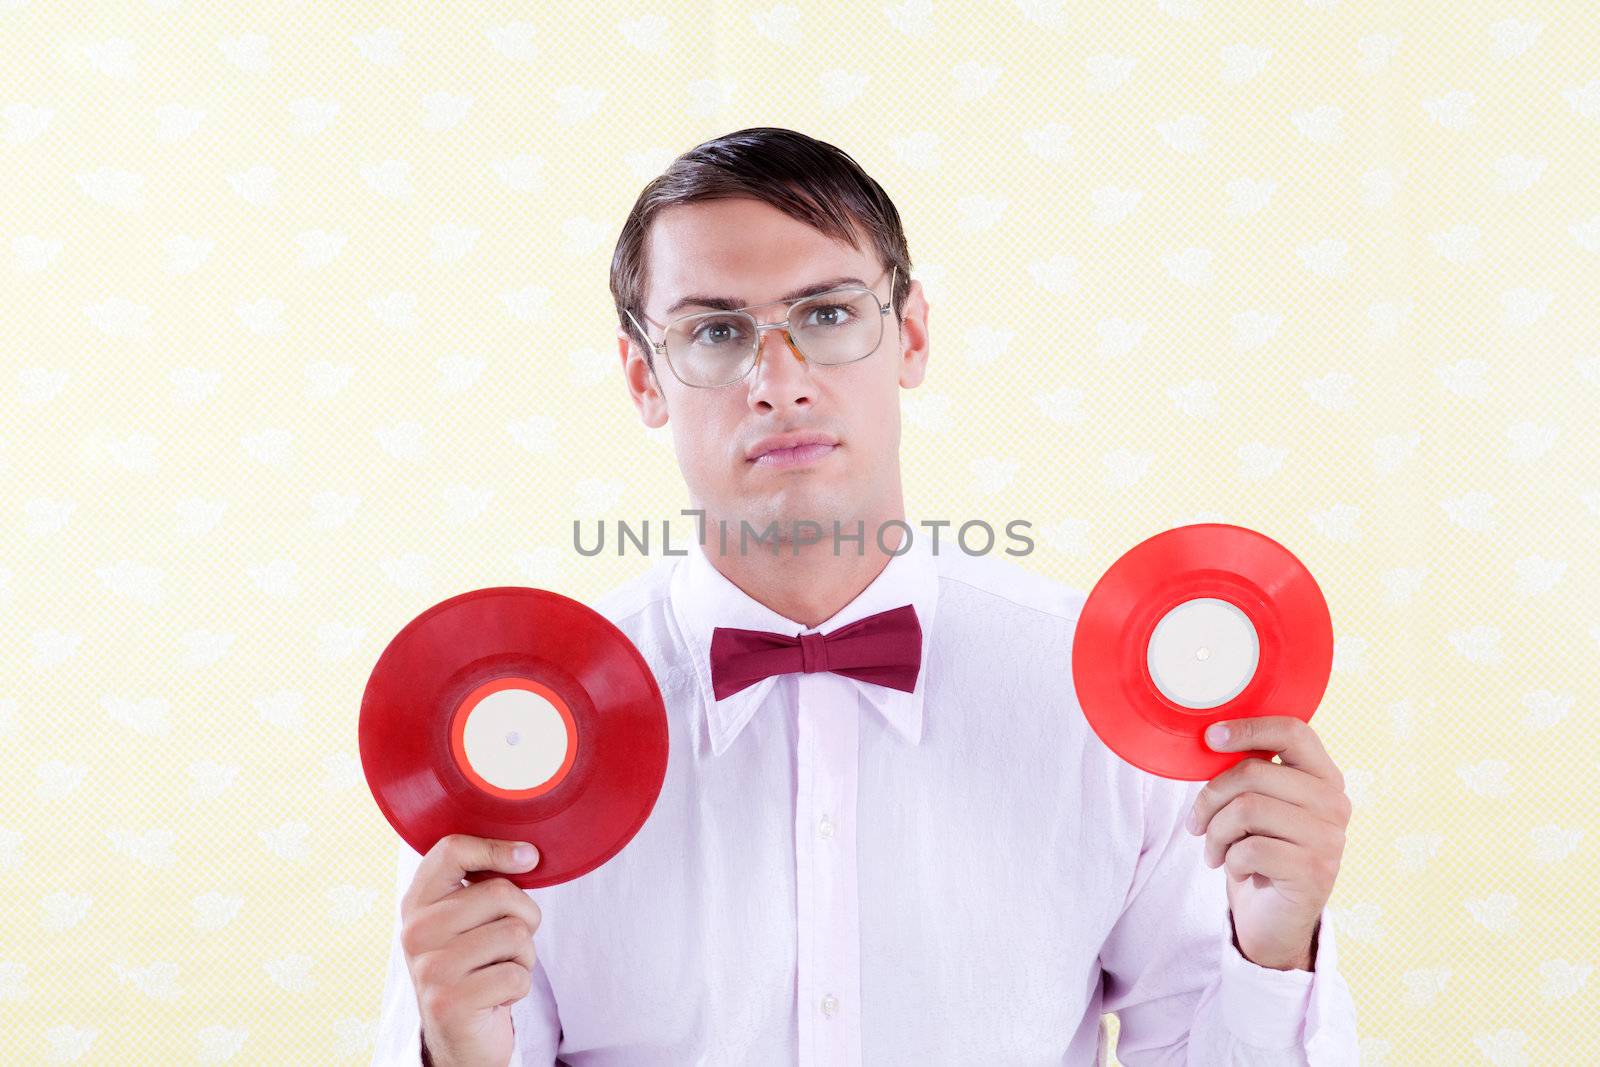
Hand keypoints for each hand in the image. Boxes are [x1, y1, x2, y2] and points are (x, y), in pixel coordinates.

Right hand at [401, 834, 543, 1066]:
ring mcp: (429, 968)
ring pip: (516, 934)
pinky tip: (496, 996)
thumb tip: (527, 855)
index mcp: (418, 902)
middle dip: (525, 917)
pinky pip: (517, 976)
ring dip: (524, 956)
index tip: (528, 858)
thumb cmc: (475, 966)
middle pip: (500, 892)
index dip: (497, 848)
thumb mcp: (469, 919)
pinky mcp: (449, 1003)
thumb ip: (485, 883)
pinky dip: (520, 986)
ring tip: (499, 970)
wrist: (460, 1036)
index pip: (452, 850)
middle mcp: (415, 931)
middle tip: (507, 944)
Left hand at [1185, 715, 1349, 970]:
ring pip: (1247, 809)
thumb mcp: (1257, 804)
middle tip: (1197, 822)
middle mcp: (1334, 803)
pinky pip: (1250, 849)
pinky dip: (1230, 861)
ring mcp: (1328, 838)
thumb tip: (1211, 738)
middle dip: (1211, 797)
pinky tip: (1238, 870)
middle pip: (1254, 772)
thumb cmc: (1261, 850)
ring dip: (1216, 833)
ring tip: (1215, 850)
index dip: (1248, 728)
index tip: (1210, 737)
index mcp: (1323, 776)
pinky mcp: (1313, 871)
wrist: (1275, 917)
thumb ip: (1248, 772)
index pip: (1293, 731)